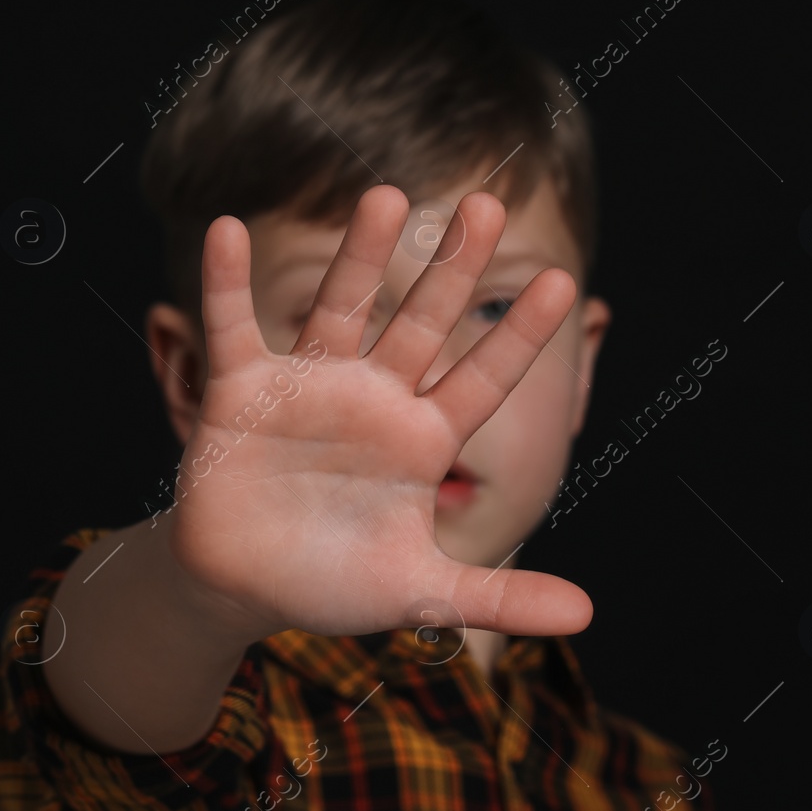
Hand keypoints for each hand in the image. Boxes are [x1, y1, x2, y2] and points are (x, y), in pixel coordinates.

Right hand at [167, 184, 591, 643]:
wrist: (245, 586)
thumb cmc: (337, 580)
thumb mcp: (421, 591)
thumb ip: (500, 597)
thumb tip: (586, 616)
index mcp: (424, 437)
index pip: (483, 378)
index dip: (518, 336)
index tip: (562, 284)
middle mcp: (376, 398)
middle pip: (423, 323)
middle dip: (453, 269)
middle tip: (488, 206)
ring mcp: (311, 388)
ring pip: (341, 309)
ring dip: (359, 256)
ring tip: (385, 194)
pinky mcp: (242, 391)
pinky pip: (234, 329)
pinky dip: (225, 284)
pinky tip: (225, 229)